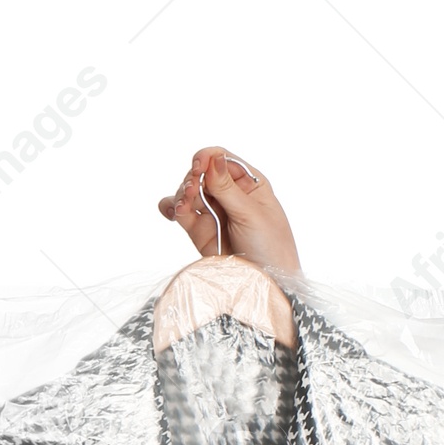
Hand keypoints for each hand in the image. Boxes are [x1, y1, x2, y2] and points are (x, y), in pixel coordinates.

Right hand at [158, 147, 300, 270]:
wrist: (265, 286)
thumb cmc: (271, 249)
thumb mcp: (251, 215)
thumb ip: (228, 188)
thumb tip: (214, 157)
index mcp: (249, 184)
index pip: (222, 159)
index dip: (207, 159)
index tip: (198, 168)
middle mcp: (230, 195)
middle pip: (201, 173)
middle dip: (192, 179)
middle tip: (191, 192)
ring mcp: (215, 214)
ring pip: (189, 193)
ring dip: (182, 195)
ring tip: (183, 208)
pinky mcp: (202, 232)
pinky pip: (182, 214)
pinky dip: (172, 208)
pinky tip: (172, 211)